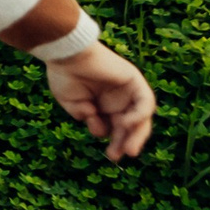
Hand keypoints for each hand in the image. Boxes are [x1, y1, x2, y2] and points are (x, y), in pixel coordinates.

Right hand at [46, 43, 155, 161]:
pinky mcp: (134, 80)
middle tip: (118, 156)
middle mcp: (118, 99)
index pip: (118, 129)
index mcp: (103, 105)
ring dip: (136, 135)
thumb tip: (100, 129)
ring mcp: (128, 90)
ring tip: (128, 150)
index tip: (111, 156)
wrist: (64, 53)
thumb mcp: (73, 104)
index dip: (117, 143)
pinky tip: (125, 123)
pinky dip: (139, 115)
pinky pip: (145, 102)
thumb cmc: (64, 75)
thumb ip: (87, 118)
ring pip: (142, 118)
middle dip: (126, 142)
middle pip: (131, 126)